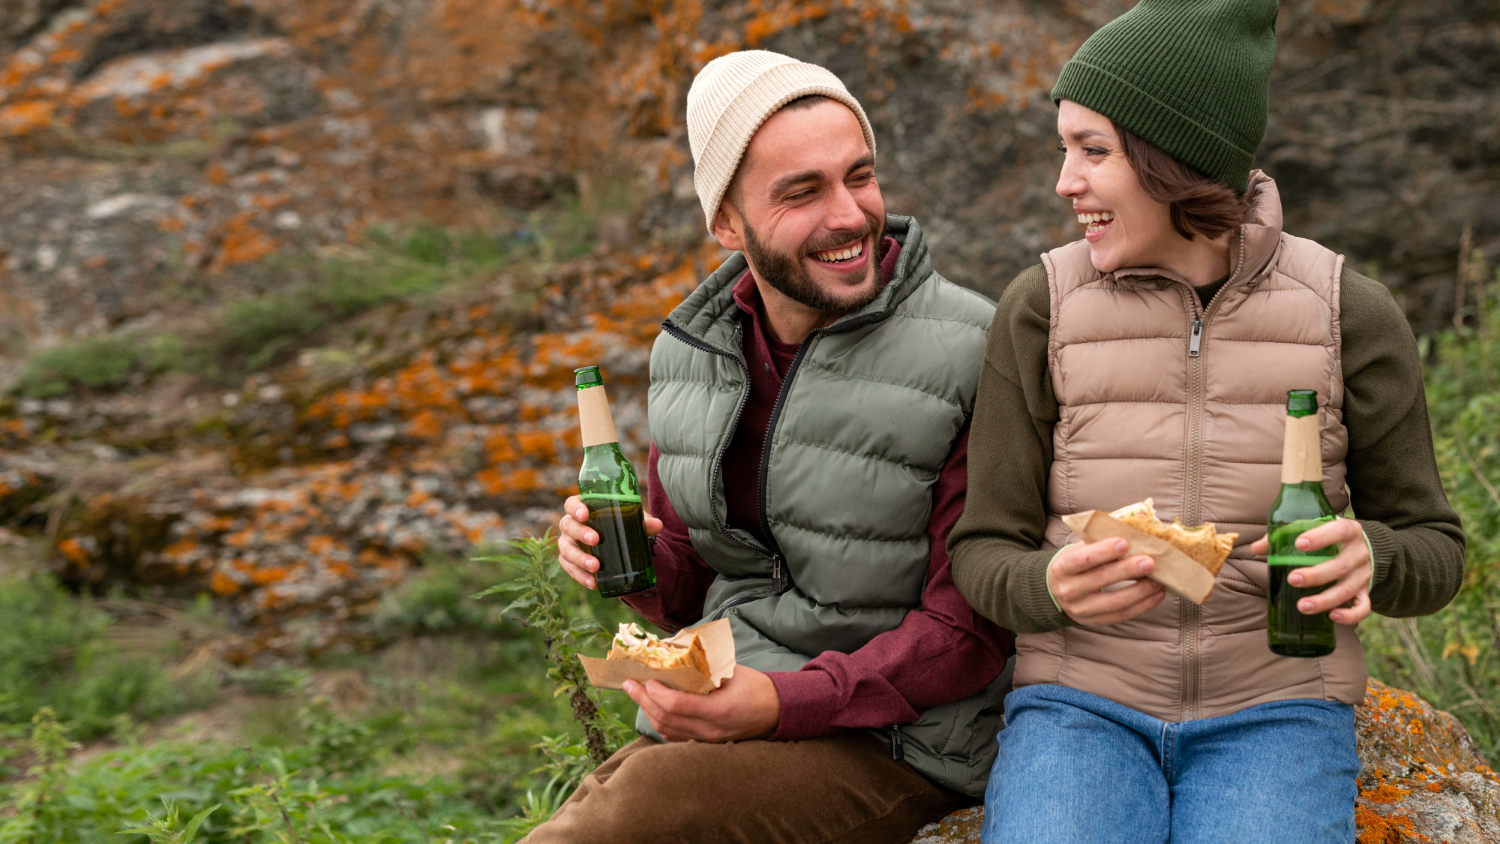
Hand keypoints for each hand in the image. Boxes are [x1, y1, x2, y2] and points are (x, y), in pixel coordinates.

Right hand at [557, 495, 662, 588]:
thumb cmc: (621, 526)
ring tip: (596, 567)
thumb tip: (657, 525)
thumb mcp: (632, 522)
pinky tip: (593, 583)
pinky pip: (570, 569)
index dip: (575, 507)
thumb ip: (644, 522)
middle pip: (568, 525)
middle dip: (580, 532)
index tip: (584, 514)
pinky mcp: (570, 561)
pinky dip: (580, 576)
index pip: (571, 503)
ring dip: (579, 558)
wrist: (618, 545)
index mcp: (583, 508)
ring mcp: (569, 543)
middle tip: (596, 539)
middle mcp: (571, 524)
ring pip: (566, 550)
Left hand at [624, 666, 780, 742]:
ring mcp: (707, 741)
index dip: (657, 693)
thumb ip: (705, 666)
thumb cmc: (757, 688)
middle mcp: (710, 730)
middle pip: (666, 719)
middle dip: (643, 700)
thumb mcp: (734, 672)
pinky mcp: (706, 744)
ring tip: (636, 694)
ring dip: (648, 711)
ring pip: (667, 730)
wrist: (778, 714)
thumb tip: (675, 652)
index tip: (646, 679)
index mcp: (719, 710)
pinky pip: (675, 737)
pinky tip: (652, 709)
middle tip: (628, 684)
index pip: (678, 706)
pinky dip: (660, 722)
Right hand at [1048, 538, 1165, 625]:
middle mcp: (1068, 590)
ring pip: (1115, 602)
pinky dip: (1143, 605)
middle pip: (1100, 580)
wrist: (1054, 593)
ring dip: (1140, 590)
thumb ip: (1099, 541)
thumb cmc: (1073, 565)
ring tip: (1158, 579)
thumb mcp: (1077, 550)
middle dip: (1127, 570)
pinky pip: (1122, 615)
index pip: (1082, 559)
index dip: (1103, 551)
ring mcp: (1082, 609)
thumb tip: (1132, 528)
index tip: (1124, 542)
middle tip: (1149, 561)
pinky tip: (1157, 593)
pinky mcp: (1096, 621)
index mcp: (1062, 568)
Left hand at [1250, 518, 1370, 625]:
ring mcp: (1364, 574)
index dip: (1321, 538)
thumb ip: (1285, 535)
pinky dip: (1350, 615)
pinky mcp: (1366, 591)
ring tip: (1302, 606)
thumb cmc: (1331, 536)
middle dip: (1316, 575)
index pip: (1339, 530)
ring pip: (1348, 590)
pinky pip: (1363, 607)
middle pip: (1341, 566)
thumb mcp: (1315, 529)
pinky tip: (1332, 617)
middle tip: (1292, 579)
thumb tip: (1257, 548)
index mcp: (1348, 531)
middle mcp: (1359, 553)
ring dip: (1325, 600)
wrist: (1367, 546)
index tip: (1299, 544)